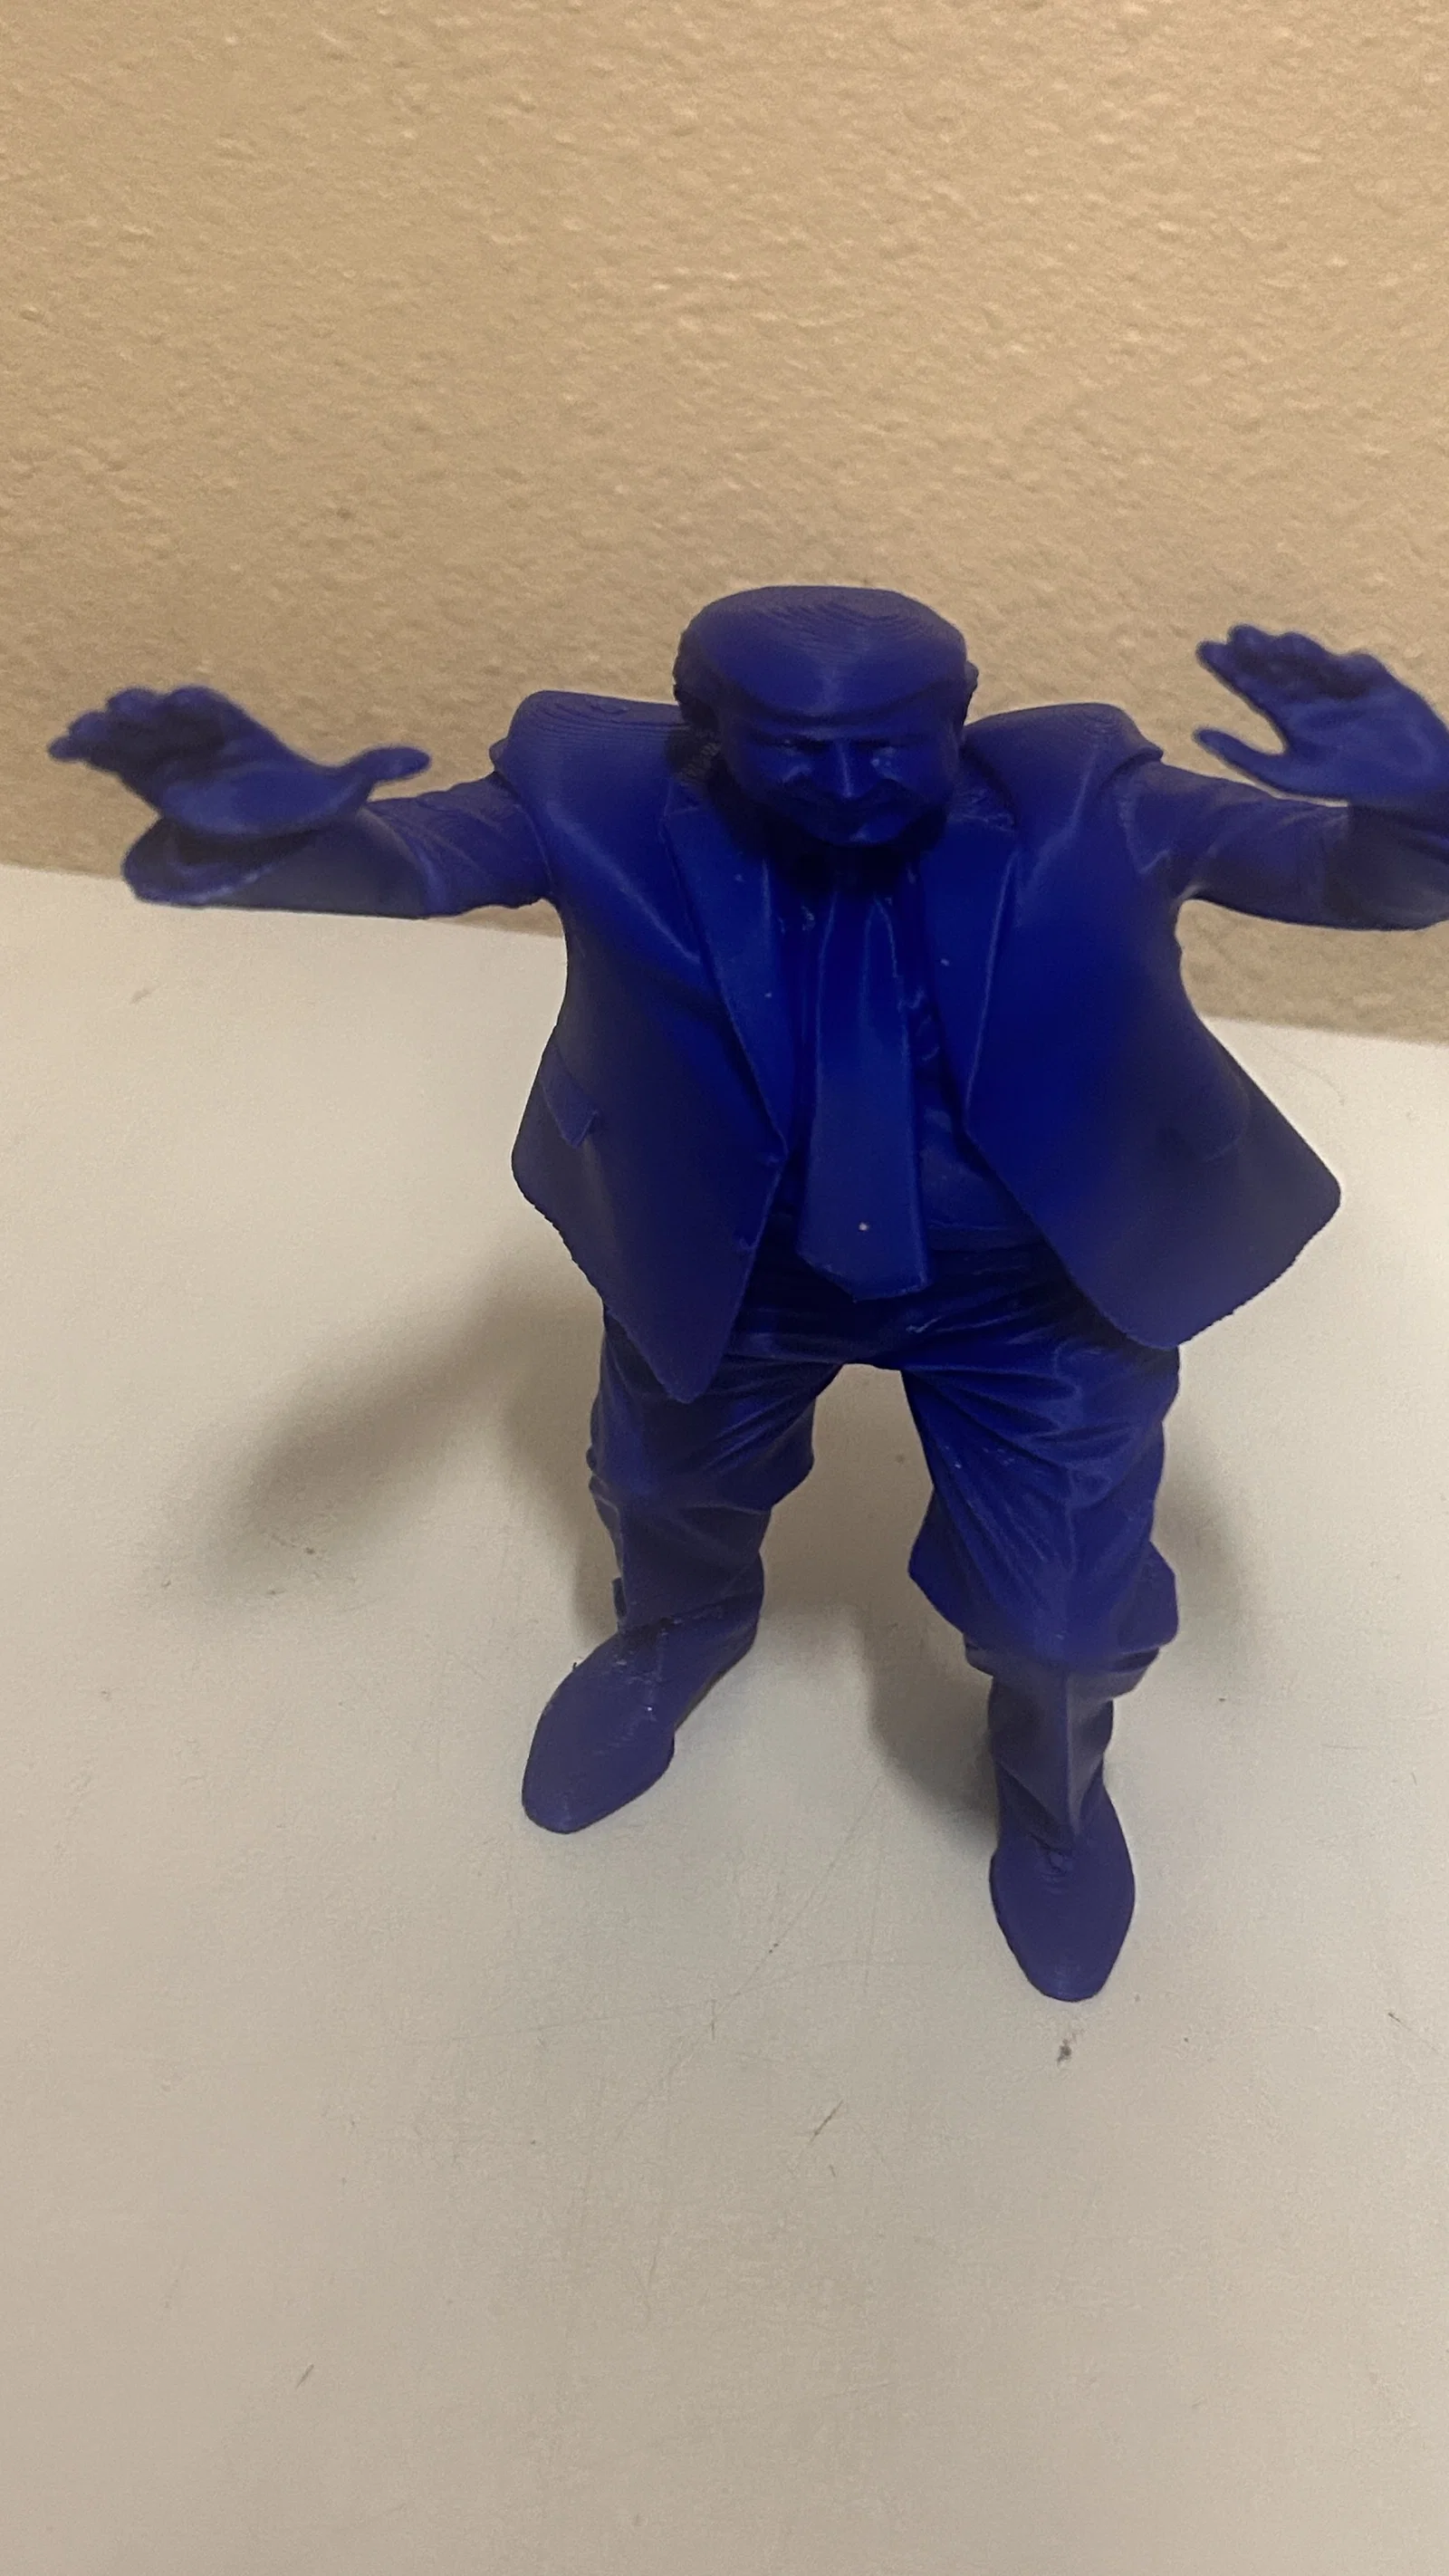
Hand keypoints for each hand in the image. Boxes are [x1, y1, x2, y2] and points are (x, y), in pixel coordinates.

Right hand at [49, 686, 429, 837]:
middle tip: (124, 706)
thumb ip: (373, 771)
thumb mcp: (339, 793)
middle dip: (147, 714)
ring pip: (136, 738)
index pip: (217, 716)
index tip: (185, 702)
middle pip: (169, 721)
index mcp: (239, 733)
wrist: (267, 822)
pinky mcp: (147, 776)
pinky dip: (85, 752)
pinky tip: (56, 749)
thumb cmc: (299, 803)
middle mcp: (199, 737)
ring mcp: (170, 755)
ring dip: (108, 732)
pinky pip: (113, 761)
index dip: (200, 710)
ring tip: (79, 733)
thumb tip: (424, 758)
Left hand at [1195, 627, 1448, 810]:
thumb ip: (1241, 755)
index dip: (1229, 667)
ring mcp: (1342, 684)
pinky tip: (1314, 657)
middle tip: (1235, 634)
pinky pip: (1352, 668)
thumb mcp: (1283, 775)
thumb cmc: (1342, 782)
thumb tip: (1196, 734)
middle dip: (1256, 650)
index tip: (1205, 648)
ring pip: (1310, 661)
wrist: (1400, 785)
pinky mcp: (1375, 680)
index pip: (1252, 685)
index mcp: (1290, 715)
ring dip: (1291, 651)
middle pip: (1278, 667)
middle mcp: (1312, 694)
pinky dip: (1334, 663)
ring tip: (1272, 643)